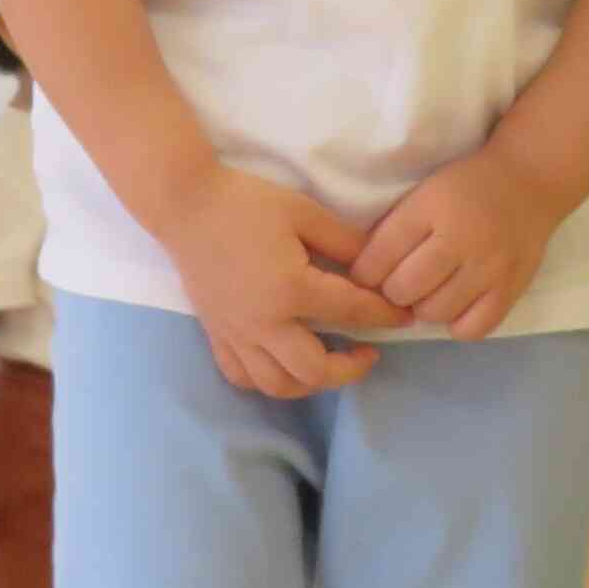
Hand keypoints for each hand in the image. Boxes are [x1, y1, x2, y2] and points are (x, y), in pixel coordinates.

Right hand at [162, 167, 400, 398]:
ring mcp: (236, 334)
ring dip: (311, 384)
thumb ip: (344, 242)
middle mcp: (264, 322)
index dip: (384, 316)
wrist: (184, 205)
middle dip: (350, 370)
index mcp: (291, 289)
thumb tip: (377, 265)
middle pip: (315, 370)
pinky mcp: (216, 334)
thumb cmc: (245, 203)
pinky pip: (242, 376)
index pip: (351, 312)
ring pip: (277, 385)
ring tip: (328, 364)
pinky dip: (268, 380)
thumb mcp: (304, 212)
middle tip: (367, 353)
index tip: (404, 318)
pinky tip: (284, 365)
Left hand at [356, 147, 564, 343]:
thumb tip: (363, 275)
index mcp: (430, 208)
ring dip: (424, 307)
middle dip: (394, 291)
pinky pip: (472, 329)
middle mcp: (460, 239)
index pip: (379, 256)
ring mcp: (489, 267)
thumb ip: (394, 230)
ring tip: (431, 291)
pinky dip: (457, 323)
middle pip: (403, 290)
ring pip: (434, 313)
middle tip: (403, 282)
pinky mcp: (511, 289)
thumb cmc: (467, 186)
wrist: (529, 180)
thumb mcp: (423, 193)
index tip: (369, 274)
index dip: (365, 273)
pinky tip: (457, 305)